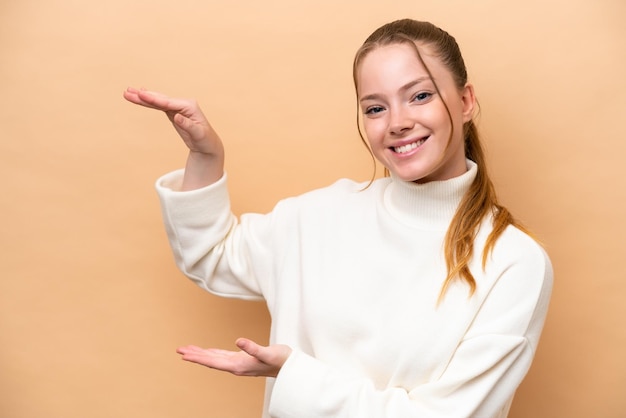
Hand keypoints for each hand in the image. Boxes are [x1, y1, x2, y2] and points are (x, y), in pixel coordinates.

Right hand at [123, 87, 223, 188]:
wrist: (208, 144)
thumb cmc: (205, 140)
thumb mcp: (198, 134)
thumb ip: (188, 125)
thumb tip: (177, 117)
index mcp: (189, 106)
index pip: (168, 102)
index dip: (153, 98)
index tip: (140, 94)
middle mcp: (183, 104)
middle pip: (160, 99)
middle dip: (144, 96)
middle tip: (128, 91)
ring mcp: (177, 107)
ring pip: (157, 101)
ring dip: (143, 97)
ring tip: (128, 92)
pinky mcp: (173, 112)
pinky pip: (158, 106)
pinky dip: (149, 102)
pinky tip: (141, 95)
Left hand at [176, 338, 291, 377]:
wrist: (289, 366)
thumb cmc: (280, 359)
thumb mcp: (267, 352)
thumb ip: (253, 347)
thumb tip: (238, 340)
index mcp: (238, 365)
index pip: (213, 362)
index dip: (198, 358)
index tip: (184, 355)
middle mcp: (235, 366)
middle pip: (210, 361)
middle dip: (194, 355)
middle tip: (179, 350)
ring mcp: (238, 363)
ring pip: (215, 359)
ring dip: (201, 354)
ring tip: (187, 350)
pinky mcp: (242, 359)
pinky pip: (222, 357)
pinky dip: (212, 353)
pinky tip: (207, 352)